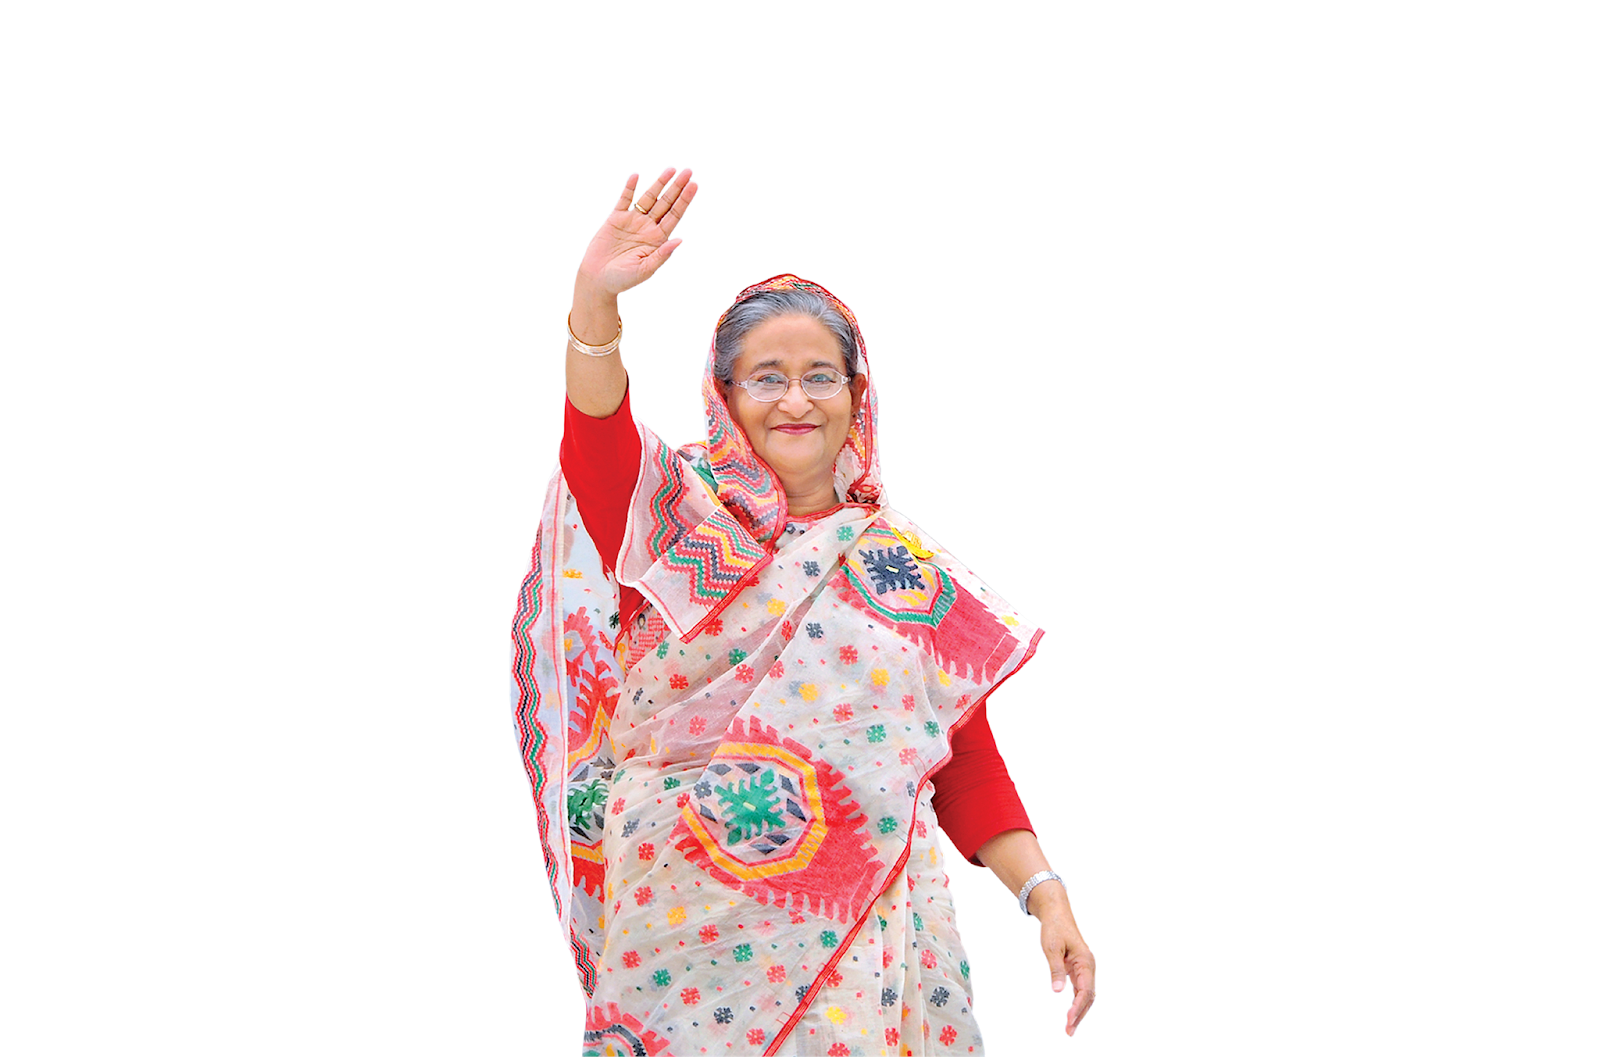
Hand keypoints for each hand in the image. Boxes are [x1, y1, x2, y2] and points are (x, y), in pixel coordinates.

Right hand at [577, 167, 697, 297]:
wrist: (598, 279)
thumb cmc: (623, 279)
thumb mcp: (645, 270)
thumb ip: (662, 255)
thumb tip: (679, 240)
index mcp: (658, 239)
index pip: (675, 215)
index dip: (685, 200)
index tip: (694, 185)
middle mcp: (648, 227)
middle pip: (665, 202)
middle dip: (677, 187)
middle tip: (688, 171)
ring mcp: (632, 221)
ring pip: (648, 198)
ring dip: (659, 183)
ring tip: (671, 169)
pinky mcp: (615, 219)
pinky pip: (624, 200)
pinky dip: (629, 188)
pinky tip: (636, 176)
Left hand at [1038, 901, 1095, 1035]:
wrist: (1056, 914)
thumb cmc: (1055, 928)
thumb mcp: (1052, 948)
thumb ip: (1056, 970)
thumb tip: (1057, 991)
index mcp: (1085, 961)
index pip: (1085, 990)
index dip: (1078, 1006)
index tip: (1069, 1018)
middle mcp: (1088, 967)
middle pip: (1088, 996)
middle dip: (1080, 1014)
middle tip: (1069, 1030)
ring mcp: (1084, 969)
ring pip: (1086, 995)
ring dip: (1079, 1011)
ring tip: (1069, 1028)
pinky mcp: (1078, 969)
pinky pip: (1081, 990)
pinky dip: (1077, 1003)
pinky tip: (1071, 1014)